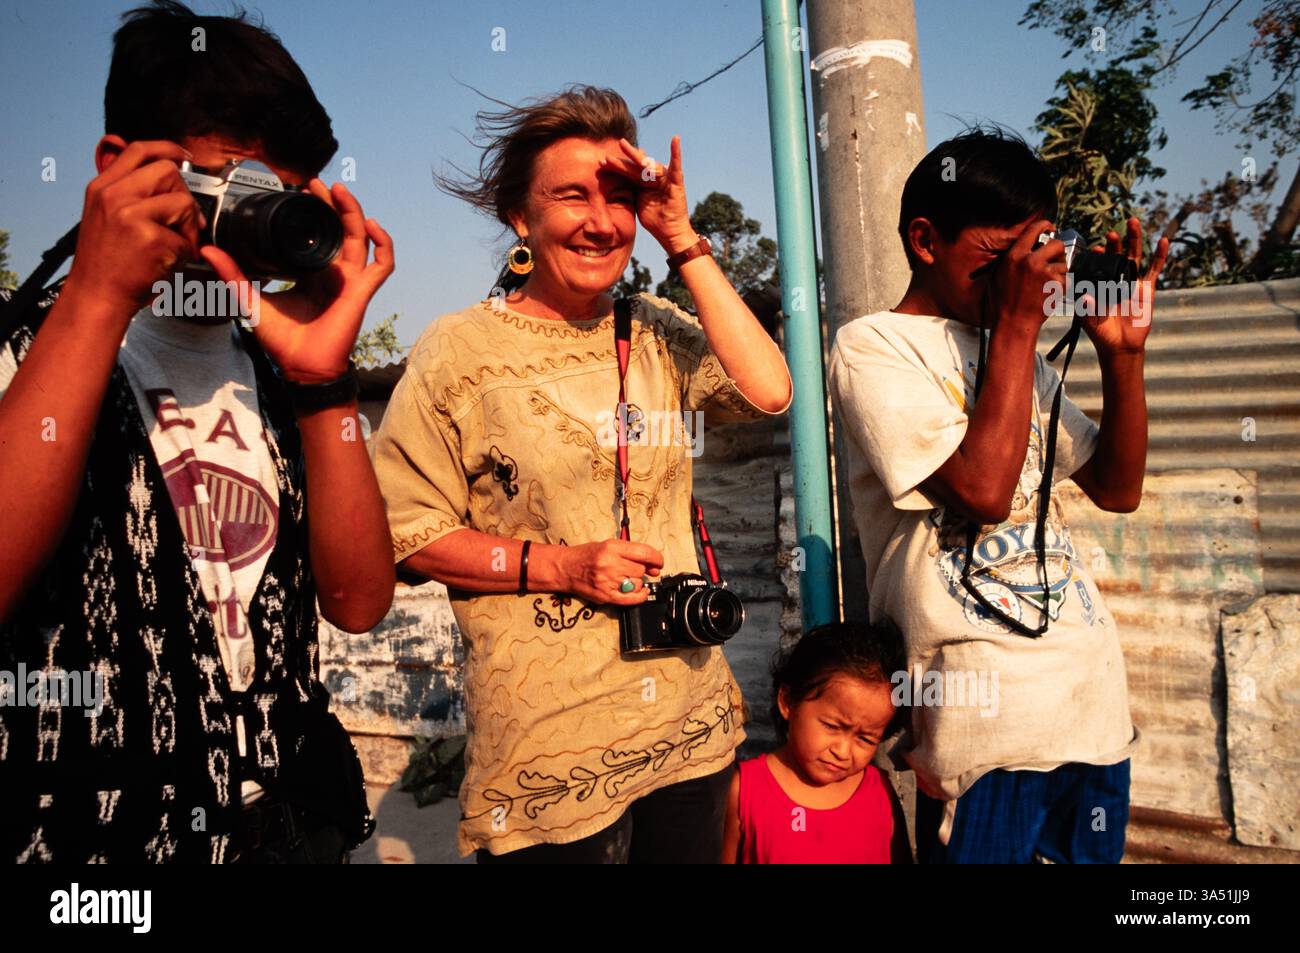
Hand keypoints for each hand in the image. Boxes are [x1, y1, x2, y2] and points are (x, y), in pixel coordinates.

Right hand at [65, 140, 203, 322]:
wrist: (96, 295)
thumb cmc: (106, 262)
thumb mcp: (104, 215)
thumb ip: (125, 189)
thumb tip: (152, 163)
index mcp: (102, 187)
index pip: (138, 150)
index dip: (168, 149)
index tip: (185, 157)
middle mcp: (113, 195)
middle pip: (168, 172)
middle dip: (183, 196)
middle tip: (181, 222)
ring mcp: (129, 215)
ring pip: (183, 202)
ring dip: (189, 227)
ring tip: (174, 245)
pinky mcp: (148, 237)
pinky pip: (186, 238)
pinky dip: (185, 254)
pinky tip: (167, 263)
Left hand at [200, 180, 393, 381]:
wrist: (302, 367)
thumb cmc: (283, 341)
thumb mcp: (251, 300)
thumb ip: (232, 274)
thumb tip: (208, 250)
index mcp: (311, 273)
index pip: (316, 235)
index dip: (313, 213)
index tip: (301, 194)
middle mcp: (333, 273)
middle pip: (339, 229)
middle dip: (332, 204)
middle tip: (317, 185)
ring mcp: (350, 280)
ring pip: (361, 238)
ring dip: (354, 212)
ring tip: (340, 192)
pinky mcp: (362, 291)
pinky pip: (382, 264)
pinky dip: (383, 244)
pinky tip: (372, 226)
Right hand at [557, 539, 663, 606]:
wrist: (565, 568)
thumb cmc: (586, 555)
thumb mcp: (607, 545)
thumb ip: (630, 553)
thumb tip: (654, 566)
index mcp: (611, 547)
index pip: (644, 553)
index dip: (656, 558)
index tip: (658, 562)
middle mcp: (610, 563)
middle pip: (640, 570)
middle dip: (641, 570)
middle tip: (633, 569)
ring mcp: (607, 581)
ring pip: (636, 583)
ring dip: (636, 582)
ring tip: (626, 578)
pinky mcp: (605, 595)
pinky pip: (630, 599)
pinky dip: (639, 596)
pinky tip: (641, 592)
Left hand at [599, 136, 696, 254]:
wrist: (669, 233)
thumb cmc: (654, 220)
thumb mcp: (637, 203)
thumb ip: (629, 191)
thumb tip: (612, 187)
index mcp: (643, 183)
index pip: (627, 172)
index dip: (614, 168)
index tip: (601, 163)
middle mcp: (653, 178)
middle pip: (635, 167)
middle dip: (620, 161)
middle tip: (606, 153)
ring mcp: (665, 179)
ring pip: (649, 166)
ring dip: (636, 156)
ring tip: (623, 146)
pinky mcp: (676, 182)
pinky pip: (676, 166)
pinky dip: (676, 152)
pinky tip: (675, 139)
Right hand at [987, 218, 1065, 340]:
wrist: (1013, 323)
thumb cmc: (1002, 303)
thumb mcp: (997, 276)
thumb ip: (1010, 259)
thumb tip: (1021, 247)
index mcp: (1014, 256)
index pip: (1034, 229)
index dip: (1046, 225)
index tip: (1051, 227)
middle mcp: (1030, 261)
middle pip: (1056, 244)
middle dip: (1058, 253)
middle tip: (1053, 262)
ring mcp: (1044, 272)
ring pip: (1063, 264)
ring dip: (1059, 273)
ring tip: (1047, 285)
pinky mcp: (1055, 284)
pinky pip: (1066, 279)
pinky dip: (1062, 286)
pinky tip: (1050, 294)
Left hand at [1079, 217, 1169, 356]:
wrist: (1120, 345)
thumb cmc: (1101, 333)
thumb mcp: (1090, 321)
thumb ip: (1087, 308)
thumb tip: (1085, 297)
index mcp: (1099, 284)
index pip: (1098, 265)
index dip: (1097, 256)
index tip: (1095, 250)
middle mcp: (1115, 279)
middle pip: (1116, 255)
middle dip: (1115, 242)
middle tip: (1112, 232)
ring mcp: (1132, 282)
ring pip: (1135, 256)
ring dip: (1135, 239)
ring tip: (1133, 222)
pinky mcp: (1147, 288)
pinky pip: (1154, 269)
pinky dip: (1160, 255)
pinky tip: (1164, 240)